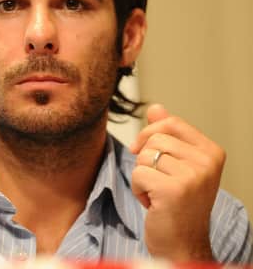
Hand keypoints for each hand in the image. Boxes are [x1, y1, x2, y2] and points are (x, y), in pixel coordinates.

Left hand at [130, 104, 225, 261]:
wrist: (182, 244)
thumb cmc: (178, 204)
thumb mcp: (178, 165)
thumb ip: (168, 135)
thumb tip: (156, 107)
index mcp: (212, 152)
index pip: (171, 122)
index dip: (150, 133)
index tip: (145, 151)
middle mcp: (207, 162)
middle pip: (154, 138)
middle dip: (145, 159)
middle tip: (158, 182)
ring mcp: (193, 176)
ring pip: (144, 156)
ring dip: (142, 176)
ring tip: (157, 193)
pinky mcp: (173, 190)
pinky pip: (138, 174)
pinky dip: (138, 189)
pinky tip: (153, 203)